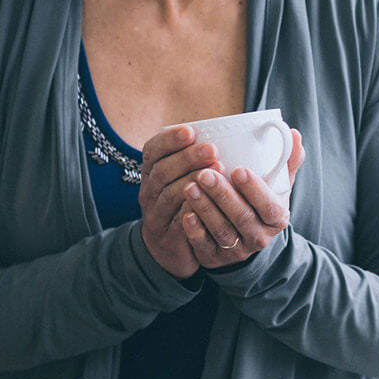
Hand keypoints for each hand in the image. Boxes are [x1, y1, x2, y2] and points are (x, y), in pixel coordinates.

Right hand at [139, 125, 219, 278]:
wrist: (167, 247)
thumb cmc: (181, 204)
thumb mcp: (178, 180)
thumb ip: (193, 160)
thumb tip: (229, 134)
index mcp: (151, 173)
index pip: (151, 151)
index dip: (169, 140)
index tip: (190, 131)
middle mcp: (149, 192)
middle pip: (162, 172)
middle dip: (187, 158)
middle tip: (212, 149)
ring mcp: (156, 216)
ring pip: (169, 195)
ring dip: (192, 181)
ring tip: (217, 170)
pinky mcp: (168, 237)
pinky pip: (178, 222)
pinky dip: (193, 210)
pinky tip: (209, 201)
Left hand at [181, 130, 304, 268]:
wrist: (246, 238)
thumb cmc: (261, 201)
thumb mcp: (278, 185)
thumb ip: (287, 160)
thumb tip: (293, 133)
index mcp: (276, 218)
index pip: (269, 207)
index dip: (255, 190)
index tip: (238, 170)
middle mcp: (259, 237)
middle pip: (242, 217)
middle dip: (223, 195)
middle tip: (205, 173)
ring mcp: (237, 250)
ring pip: (221, 231)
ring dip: (205, 209)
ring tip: (190, 186)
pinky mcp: (215, 258)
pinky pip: (204, 247)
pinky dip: (195, 232)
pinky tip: (186, 214)